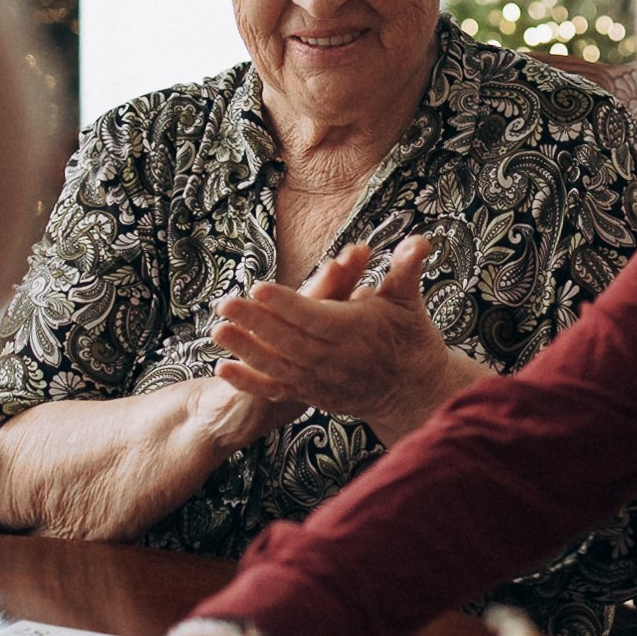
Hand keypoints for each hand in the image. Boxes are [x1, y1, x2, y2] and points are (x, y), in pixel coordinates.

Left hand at [211, 236, 489, 443]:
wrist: (413, 390)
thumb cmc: (409, 337)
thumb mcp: (407, 300)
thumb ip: (406, 269)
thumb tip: (419, 240)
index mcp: (355, 330)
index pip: (315, 316)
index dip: (287, 303)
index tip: (259, 287)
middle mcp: (335, 358)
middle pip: (289, 340)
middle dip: (255, 322)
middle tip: (225, 302)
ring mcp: (321, 380)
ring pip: (278, 365)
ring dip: (245, 349)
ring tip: (217, 330)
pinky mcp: (311, 394)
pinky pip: (276, 390)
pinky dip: (249, 382)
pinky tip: (223, 369)